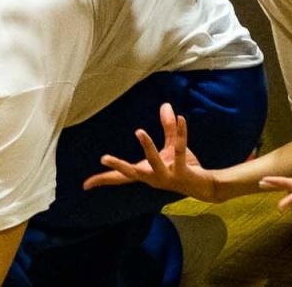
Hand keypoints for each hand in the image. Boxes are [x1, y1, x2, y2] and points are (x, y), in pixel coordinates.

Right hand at [83, 102, 218, 200]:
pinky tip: (181, 118)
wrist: (206, 186)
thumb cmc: (184, 167)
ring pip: (154, 162)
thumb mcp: (172, 147)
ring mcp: (167, 177)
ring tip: (139, 132)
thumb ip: (168, 127)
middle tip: (103, 158)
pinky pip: (180, 150)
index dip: (104, 179)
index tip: (85, 185)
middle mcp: (153, 178)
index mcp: (146, 173)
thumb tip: (165, 105)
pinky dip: (181, 133)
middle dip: (118, 166)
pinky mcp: (183, 173)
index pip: (122, 176)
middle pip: (131, 173)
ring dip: (147, 147)